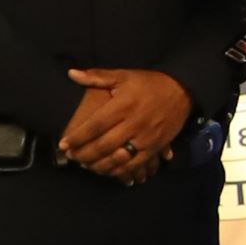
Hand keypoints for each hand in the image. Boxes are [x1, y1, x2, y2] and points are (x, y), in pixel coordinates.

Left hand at [58, 68, 191, 183]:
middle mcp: (134, 123)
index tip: (63, 143)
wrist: (182, 91)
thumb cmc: (149, 83)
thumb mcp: (123, 75)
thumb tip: (72, 74)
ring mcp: (146, 138)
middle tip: (71, 156)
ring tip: (85, 165)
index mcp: (124, 105)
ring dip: (99, 164)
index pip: (95, 125)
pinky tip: (108, 170)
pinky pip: (135, 164)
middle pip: (104, 144)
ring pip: (118, 158)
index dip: (78, 137)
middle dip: (84, 153)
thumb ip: (96, 77)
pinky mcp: (155, 147)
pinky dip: (119, 170)